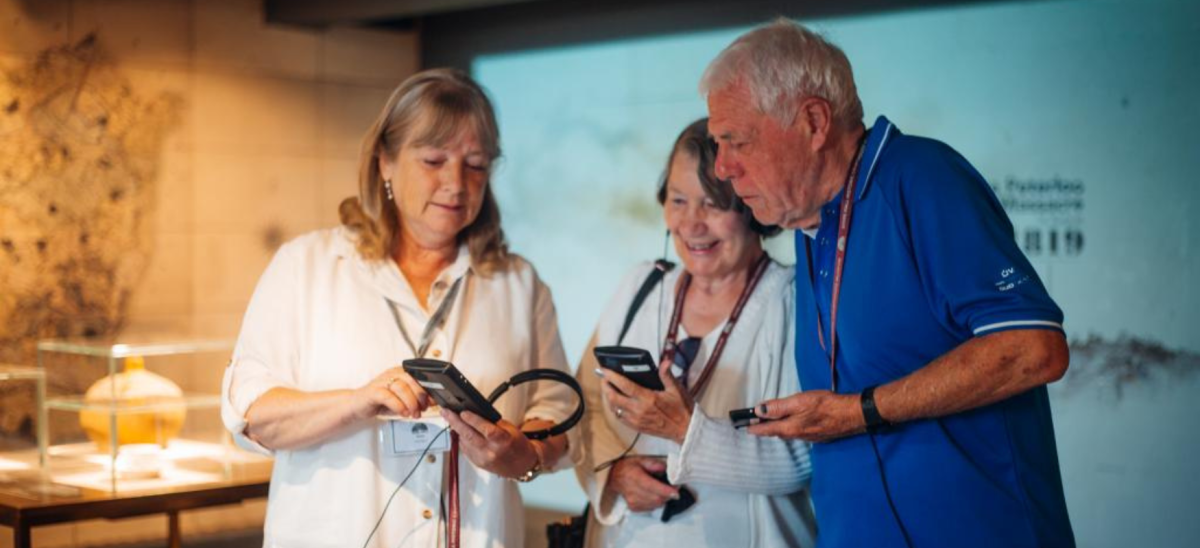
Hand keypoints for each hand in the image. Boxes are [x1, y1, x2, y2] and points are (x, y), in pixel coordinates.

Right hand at [352, 367, 429, 419]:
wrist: (358, 405)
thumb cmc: (380, 402)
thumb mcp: (402, 401)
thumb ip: (416, 400)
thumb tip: (432, 401)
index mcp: (401, 373)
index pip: (419, 376)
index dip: (428, 388)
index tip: (433, 400)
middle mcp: (392, 374)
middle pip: (411, 379)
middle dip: (420, 396)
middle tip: (423, 408)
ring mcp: (382, 381)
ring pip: (401, 387)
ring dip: (410, 402)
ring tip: (413, 413)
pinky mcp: (373, 391)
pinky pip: (388, 396)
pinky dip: (398, 405)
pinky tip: (403, 413)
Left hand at [441, 409, 538, 477]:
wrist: (522, 465)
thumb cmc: (517, 445)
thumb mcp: (510, 429)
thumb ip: (492, 422)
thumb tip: (474, 413)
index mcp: (503, 441)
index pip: (485, 429)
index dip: (472, 420)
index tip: (463, 412)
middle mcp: (491, 452)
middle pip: (469, 435)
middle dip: (455, 422)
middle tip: (446, 412)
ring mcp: (483, 459)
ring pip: (464, 442)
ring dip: (457, 430)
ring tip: (453, 420)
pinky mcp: (478, 463)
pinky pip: (465, 449)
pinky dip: (462, 440)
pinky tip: (462, 433)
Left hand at [598, 358, 693, 443]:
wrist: (685, 430)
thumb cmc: (682, 410)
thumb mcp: (676, 389)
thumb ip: (667, 375)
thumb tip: (665, 362)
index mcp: (648, 399)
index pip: (624, 385)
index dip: (612, 376)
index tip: (604, 370)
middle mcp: (639, 410)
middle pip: (613, 398)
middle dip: (605, 386)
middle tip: (604, 378)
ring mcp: (636, 420)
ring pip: (614, 408)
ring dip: (608, 398)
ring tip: (608, 388)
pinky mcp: (636, 427)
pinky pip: (619, 417)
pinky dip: (615, 408)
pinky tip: (616, 402)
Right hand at [607, 456, 679, 512]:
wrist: (614, 477)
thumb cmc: (628, 467)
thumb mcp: (640, 459)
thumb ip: (653, 464)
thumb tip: (665, 468)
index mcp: (634, 477)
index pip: (652, 487)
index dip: (666, 491)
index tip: (676, 492)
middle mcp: (632, 491)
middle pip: (656, 498)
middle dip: (668, 495)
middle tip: (673, 488)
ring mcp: (632, 501)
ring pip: (655, 505)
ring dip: (663, 499)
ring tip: (663, 490)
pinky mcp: (633, 508)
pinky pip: (651, 508)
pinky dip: (656, 503)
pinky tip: (653, 495)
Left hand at [748, 390, 864, 441]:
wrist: (852, 415)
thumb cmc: (826, 405)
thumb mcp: (799, 401)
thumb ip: (778, 406)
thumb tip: (759, 410)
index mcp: (789, 428)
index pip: (765, 429)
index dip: (753, 427)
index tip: (743, 426)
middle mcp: (797, 436)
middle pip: (775, 432)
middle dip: (763, 428)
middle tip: (753, 425)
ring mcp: (808, 437)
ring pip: (787, 433)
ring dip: (776, 428)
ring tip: (769, 424)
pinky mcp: (817, 435)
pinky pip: (798, 433)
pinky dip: (790, 428)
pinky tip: (792, 424)